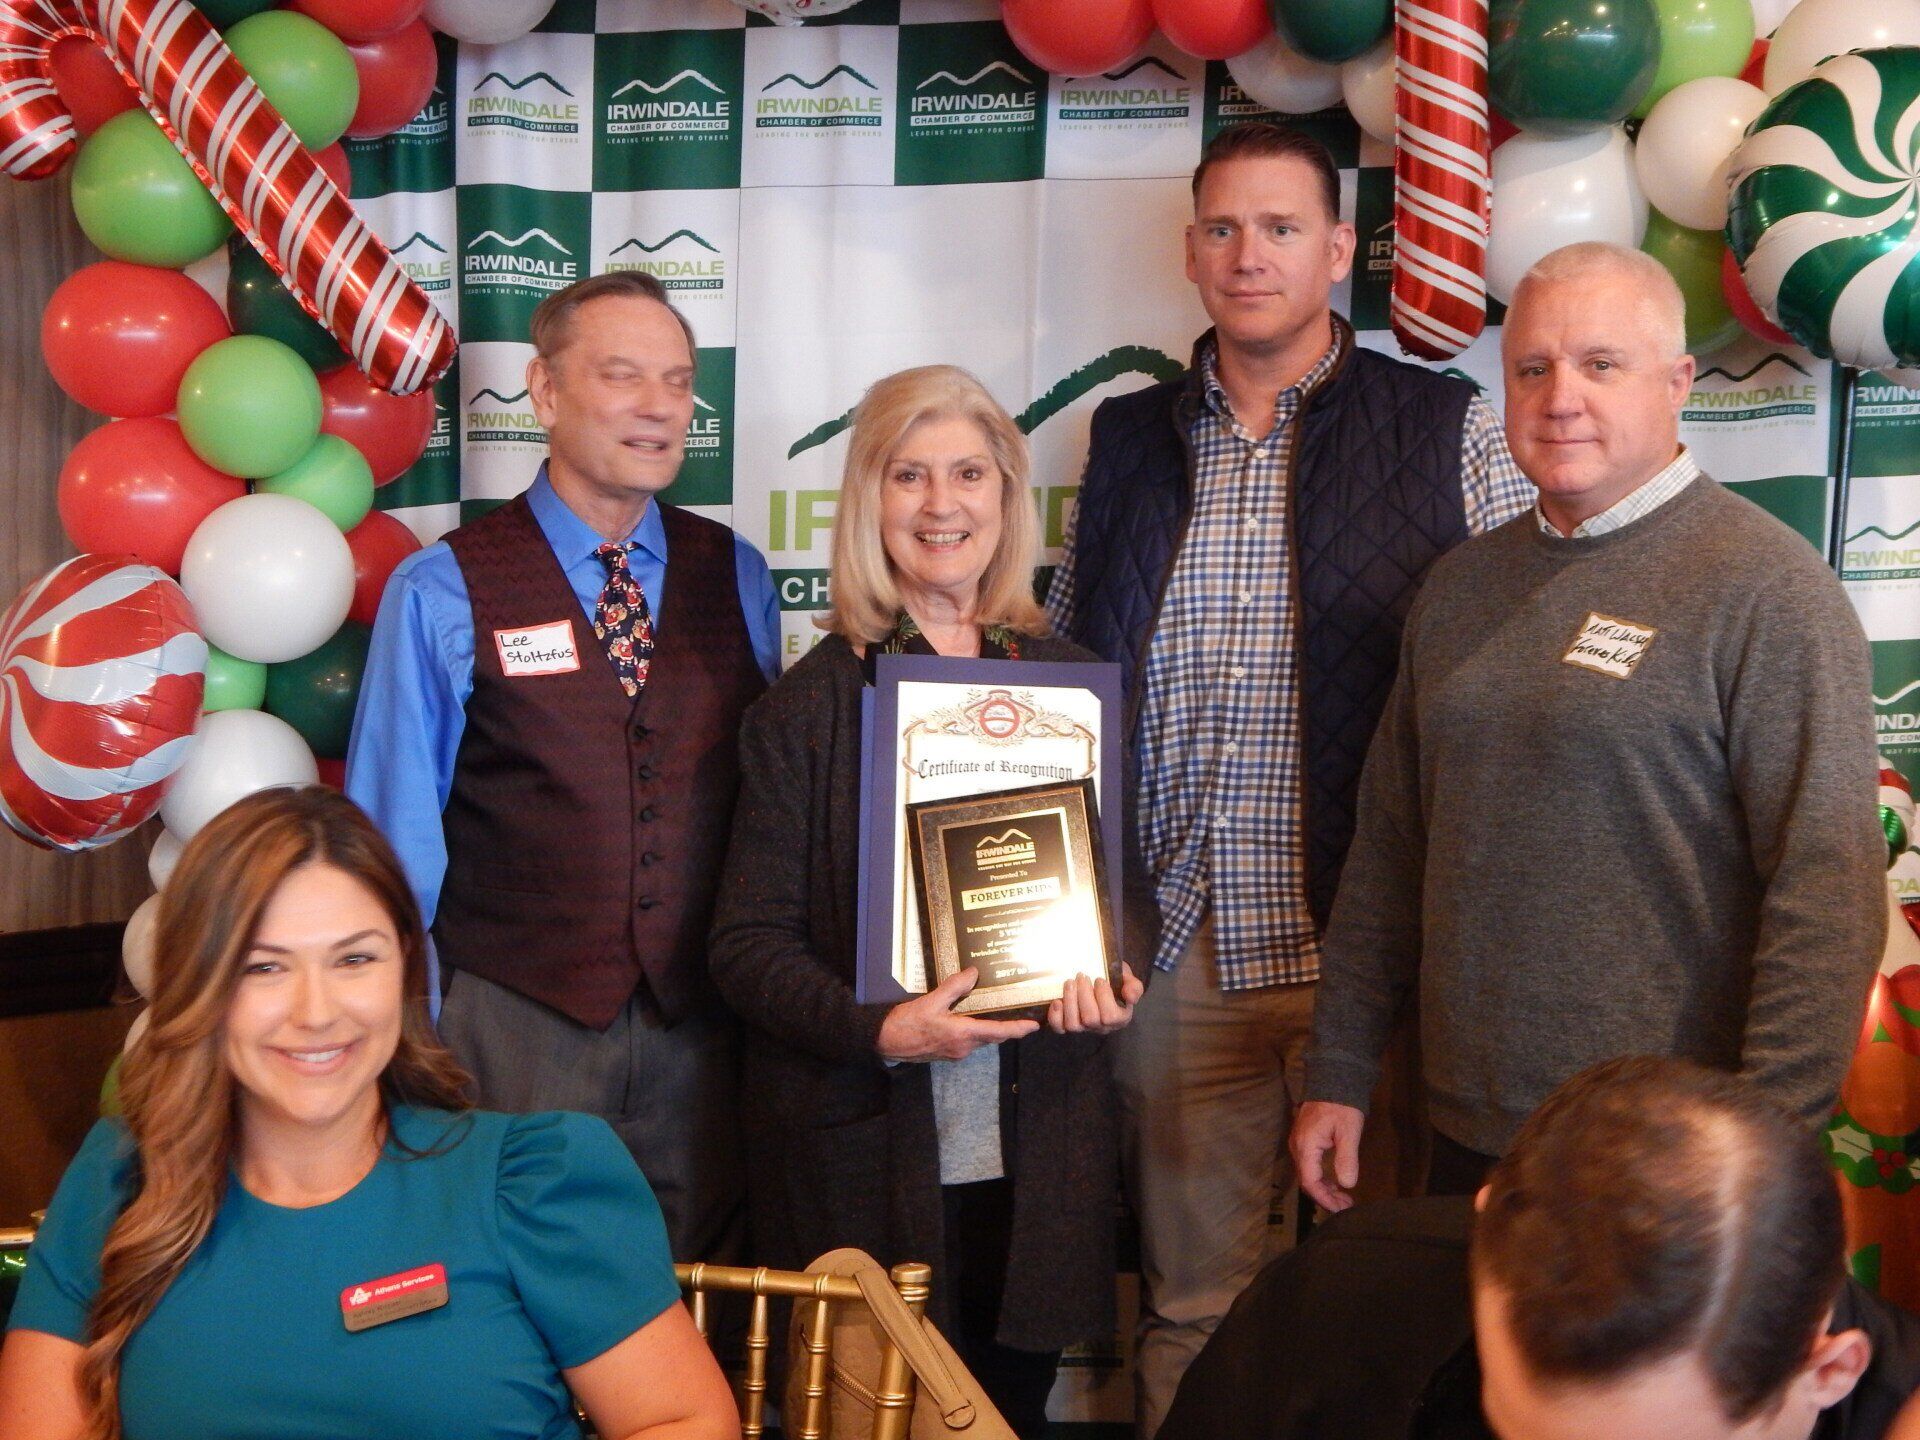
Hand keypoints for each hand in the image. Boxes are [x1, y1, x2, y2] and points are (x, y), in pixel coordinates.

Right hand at [876, 968, 1039, 1062]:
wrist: (886, 1042)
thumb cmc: (907, 1023)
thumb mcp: (931, 1001)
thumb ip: (954, 987)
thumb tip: (974, 973)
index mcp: (963, 1034)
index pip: (998, 1032)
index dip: (1017, 1029)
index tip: (1033, 1026)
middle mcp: (963, 1047)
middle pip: (992, 1037)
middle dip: (1007, 1027)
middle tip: (1019, 1013)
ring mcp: (955, 1052)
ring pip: (981, 1039)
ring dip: (990, 1029)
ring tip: (997, 1012)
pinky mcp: (948, 1053)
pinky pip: (969, 1041)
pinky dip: (976, 1031)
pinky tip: (971, 1019)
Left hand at [1046, 963, 1143, 1034]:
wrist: (1101, 981)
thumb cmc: (1116, 982)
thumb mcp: (1128, 980)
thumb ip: (1134, 987)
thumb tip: (1130, 996)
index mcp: (1119, 1018)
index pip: (1110, 1016)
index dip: (1103, 997)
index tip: (1099, 979)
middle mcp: (1101, 1027)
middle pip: (1090, 1019)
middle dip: (1084, 995)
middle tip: (1081, 976)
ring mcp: (1084, 1028)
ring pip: (1074, 1025)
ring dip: (1070, 1001)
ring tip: (1069, 983)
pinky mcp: (1067, 1026)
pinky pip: (1059, 1028)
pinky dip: (1055, 1016)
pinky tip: (1057, 1000)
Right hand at [1291, 1101, 1365, 1213]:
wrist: (1332, 1078)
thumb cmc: (1341, 1105)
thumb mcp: (1349, 1131)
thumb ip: (1347, 1158)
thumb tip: (1347, 1184)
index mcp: (1306, 1146)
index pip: (1310, 1182)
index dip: (1324, 1199)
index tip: (1341, 1209)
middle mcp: (1298, 1147)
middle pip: (1307, 1180)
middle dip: (1326, 1197)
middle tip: (1346, 1206)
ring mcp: (1299, 1143)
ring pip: (1308, 1174)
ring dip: (1324, 1188)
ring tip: (1344, 1198)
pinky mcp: (1305, 1139)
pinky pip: (1310, 1165)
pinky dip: (1322, 1178)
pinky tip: (1335, 1182)